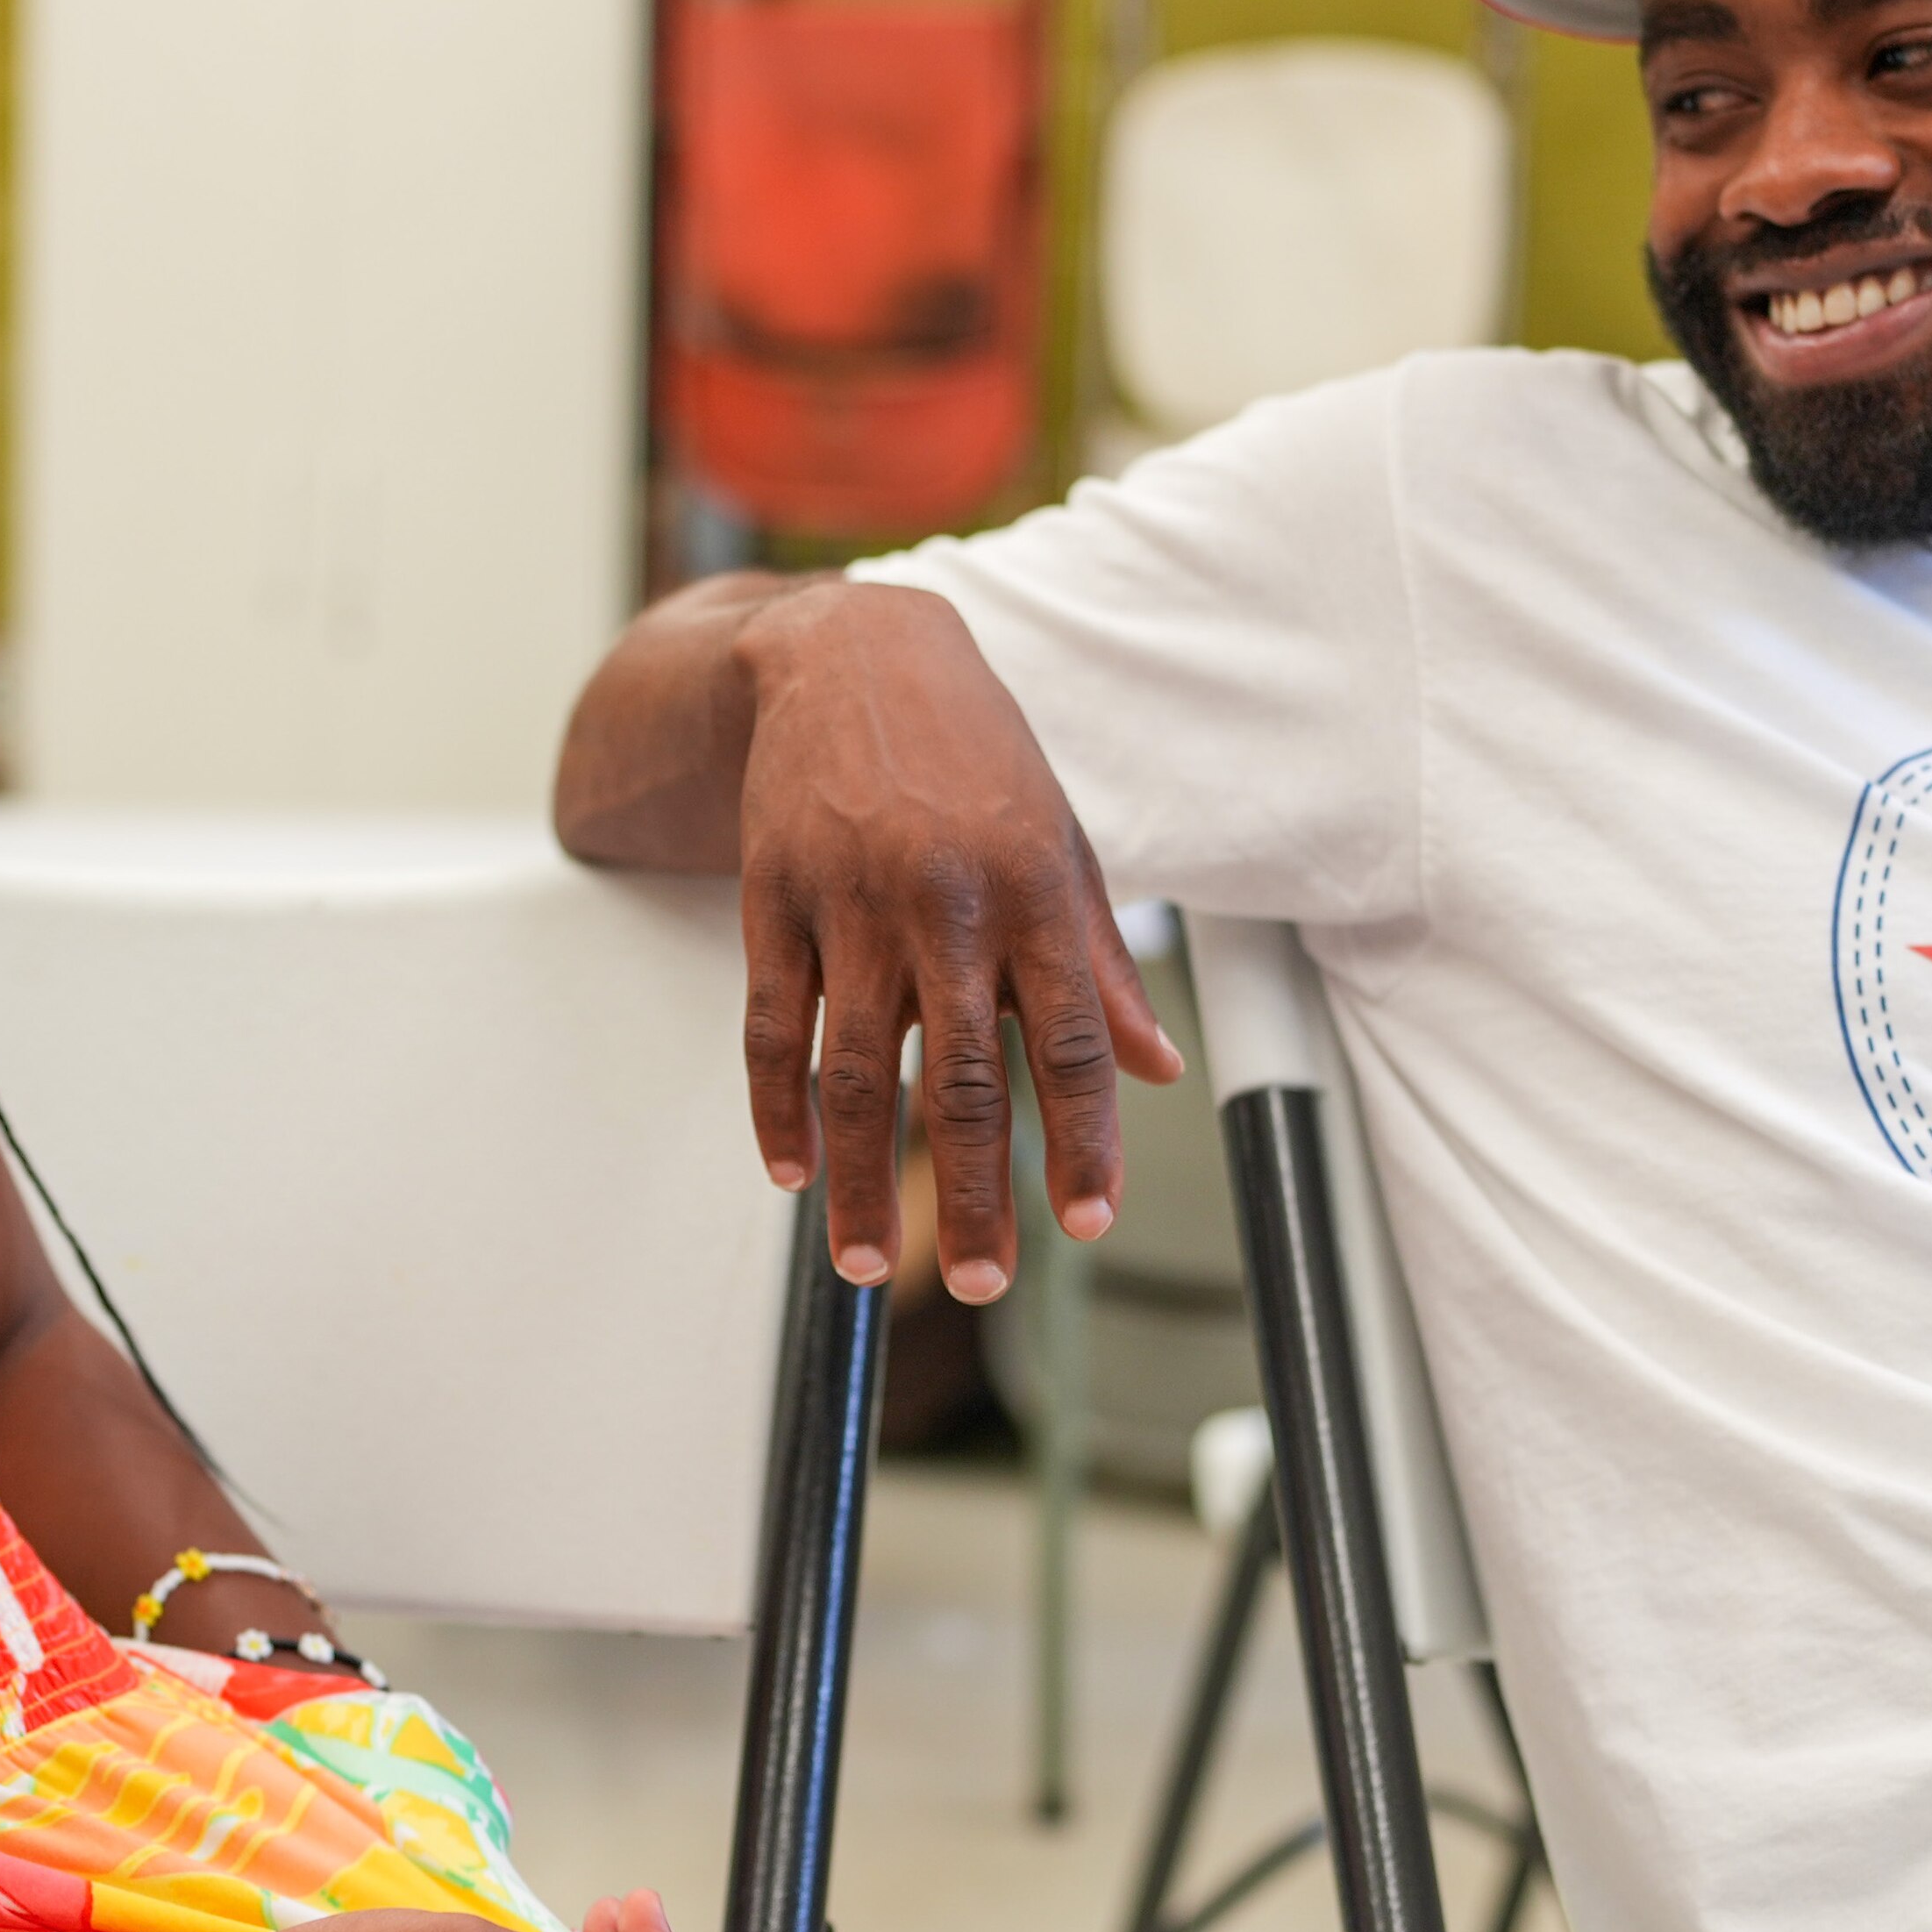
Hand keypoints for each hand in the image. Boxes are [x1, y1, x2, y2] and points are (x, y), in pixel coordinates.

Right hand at [730, 581, 1179, 1302]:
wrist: (851, 650)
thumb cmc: (973, 753)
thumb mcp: (1062, 842)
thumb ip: (1104, 961)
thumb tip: (1157, 1067)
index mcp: (1038, 892)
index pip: (1073, 1043)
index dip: (1084, 1140)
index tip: (1088, 1222)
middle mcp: (949, 902)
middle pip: (967, 1077)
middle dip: (978, 1192)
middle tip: (985, 1281)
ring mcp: (853, 901)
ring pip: (860, 1069)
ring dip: (866, 1178)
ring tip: (869, 1264)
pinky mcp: (774, 895)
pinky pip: (773, 1024)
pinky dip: (780, 1108)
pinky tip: (793, 1171)